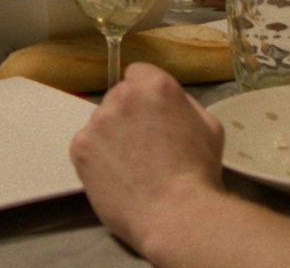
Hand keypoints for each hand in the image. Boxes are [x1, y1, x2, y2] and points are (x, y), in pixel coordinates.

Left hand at [70, 63, 226, 254]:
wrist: (175, 215)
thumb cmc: (196, 177)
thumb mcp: (209, 127)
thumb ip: (185, 104)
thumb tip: (171, 103)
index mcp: (156, 86)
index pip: (138, 74)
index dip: (145, 95)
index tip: (149, 112)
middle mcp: (123, 97)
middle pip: (118, 97)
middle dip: (128, 116)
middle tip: (144, 145)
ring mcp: (98, 122)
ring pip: (101, 122)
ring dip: (112, 137)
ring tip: (133, 166)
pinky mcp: (81, 147)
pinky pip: (87, 146)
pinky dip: (97, 159)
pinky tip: (118, 175)